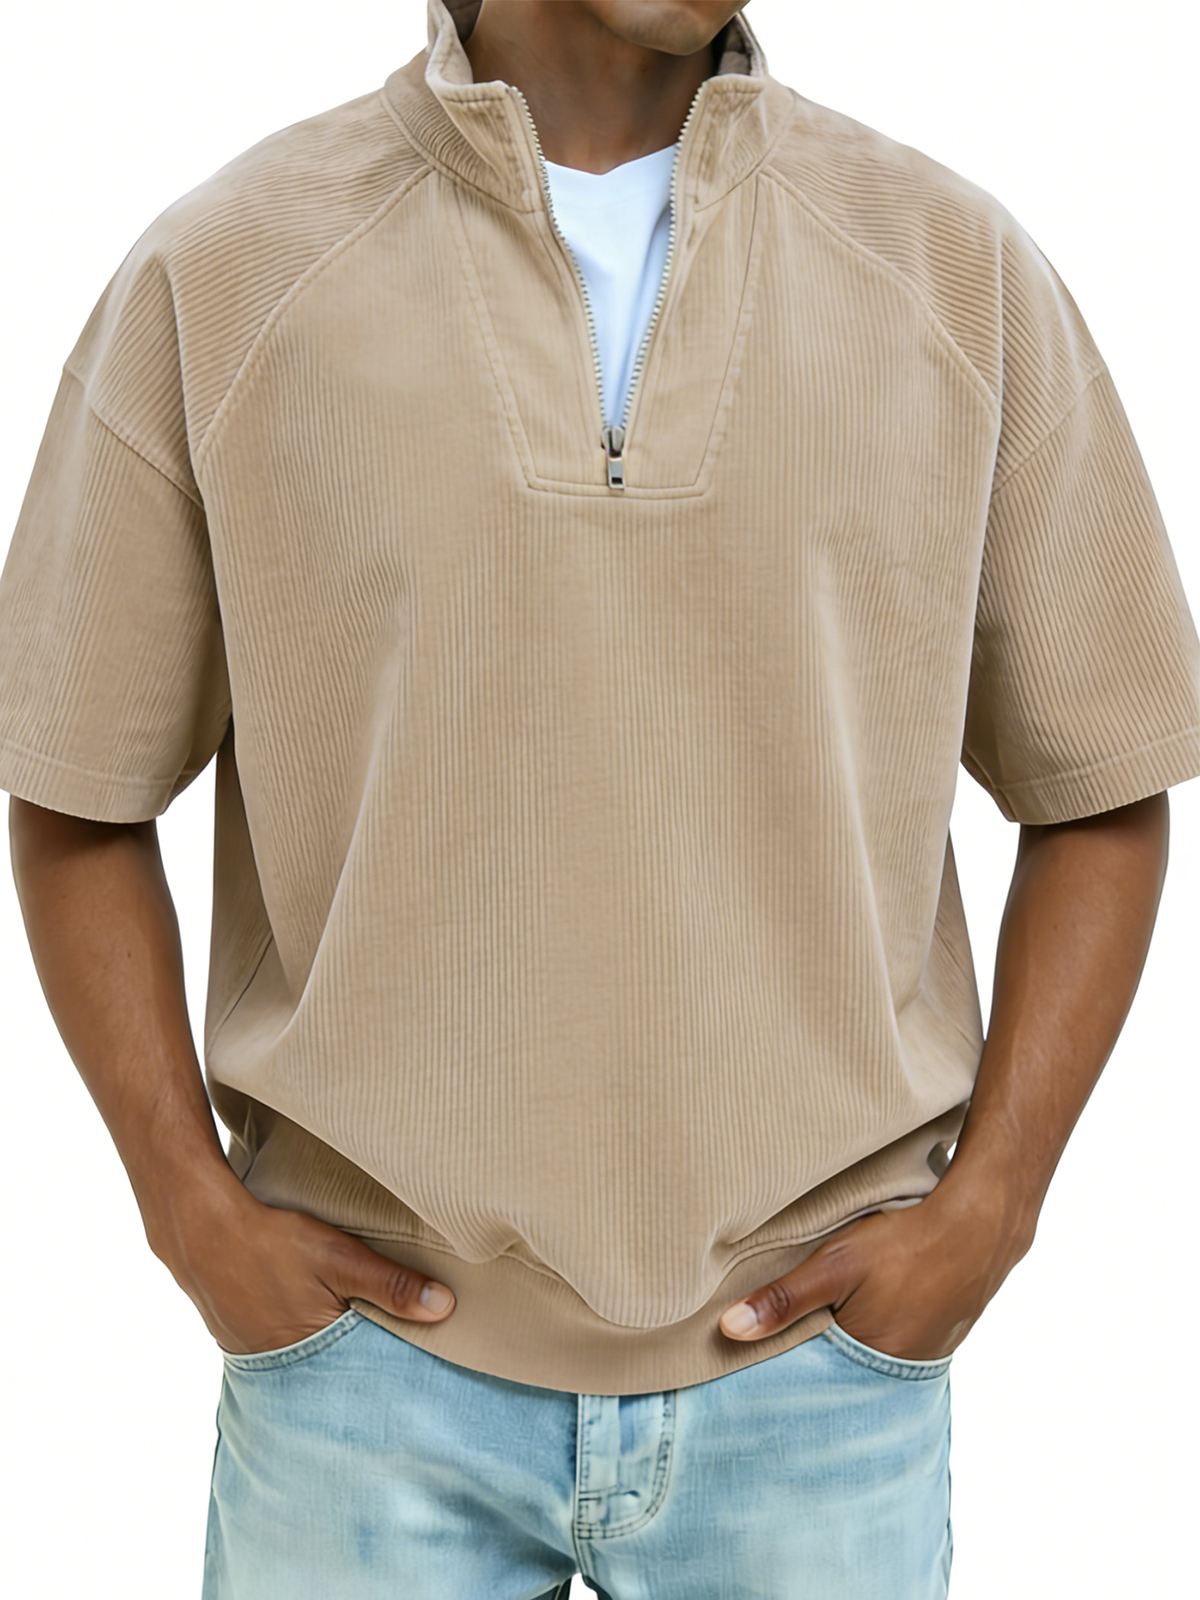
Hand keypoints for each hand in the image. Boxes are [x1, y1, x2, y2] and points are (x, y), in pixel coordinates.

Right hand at [150, 1181, 455, 1355]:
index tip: (415, 1378)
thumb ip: (391, 1285)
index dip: (386, 1371)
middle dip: (358, 1369)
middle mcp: (280, 1365)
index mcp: (311, 1351)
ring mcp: (254, 1354)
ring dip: (326, 1353)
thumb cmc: (270, 1242)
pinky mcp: (237, 1336)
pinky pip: (278, 1348)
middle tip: (388, 1367)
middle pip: (333, 1373)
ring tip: (349, 1345)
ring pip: (306, 1360)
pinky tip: (307, 1322)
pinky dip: (297, 1340)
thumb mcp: (339, 1257)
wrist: (197, 1227)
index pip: (362, 1374)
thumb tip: (445, 1306)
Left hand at [716, 1182, 1033, 1359]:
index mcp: (872, 1362)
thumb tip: (728, 1329)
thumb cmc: (907, 1242)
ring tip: (826, 1323)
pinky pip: (896, 1341)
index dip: (789, 1369)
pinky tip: (869, 1308)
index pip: (816, 1381)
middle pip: (843, 1372)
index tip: (756, 1364)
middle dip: (816, 1361)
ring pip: (869, 1356)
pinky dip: (876, 1330)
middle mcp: (901, 1369)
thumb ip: (783, 1299)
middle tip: (782, 1345)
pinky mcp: (939, 1332)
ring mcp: (925, 1353)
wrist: (983, 1221)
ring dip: (848, 1342)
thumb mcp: (837, 1264)